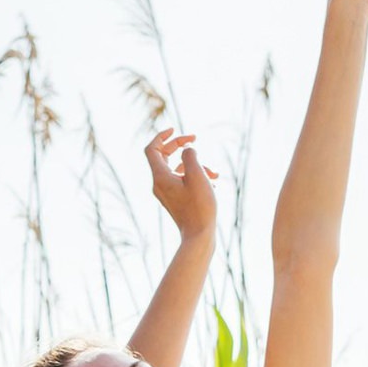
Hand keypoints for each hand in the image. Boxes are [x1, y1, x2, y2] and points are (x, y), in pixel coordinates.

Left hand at [145, 128, 217, 242]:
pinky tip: (213, 184)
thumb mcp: (197, 176)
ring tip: (214, 173)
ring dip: (196, 165)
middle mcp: (159, 184)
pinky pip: (182, 181)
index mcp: (160, 177)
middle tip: (195, 140)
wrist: (199, 236)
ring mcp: (167, 193)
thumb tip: (187, 151)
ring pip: (177, 169)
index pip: (152, 149)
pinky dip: (196, 177)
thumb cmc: (199, 207)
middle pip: (163, 156)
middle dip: (180, 146)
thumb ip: (190, 157)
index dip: (162, 136)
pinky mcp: (175, 200)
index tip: (175, 129)